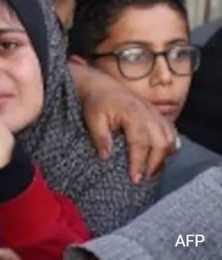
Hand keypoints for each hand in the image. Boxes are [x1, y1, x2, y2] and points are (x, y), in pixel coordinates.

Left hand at [69, 59, 176, 182]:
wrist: (102, 86)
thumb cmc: (97, 103)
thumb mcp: (93, 119)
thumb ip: (100, 138)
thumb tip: (105, 157)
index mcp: (133, 114)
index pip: (140, 143)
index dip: (138, 162)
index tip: (134, 179)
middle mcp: (149, 114)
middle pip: (161, 143)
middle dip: (154, 164)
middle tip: (142, 178)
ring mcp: (156, 114)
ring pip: (170, 139)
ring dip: (163, 157)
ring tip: (150, 171)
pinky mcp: (159, 115)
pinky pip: (172, 133)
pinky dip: (170, 146)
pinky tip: (161, 157)